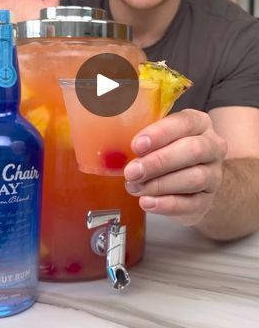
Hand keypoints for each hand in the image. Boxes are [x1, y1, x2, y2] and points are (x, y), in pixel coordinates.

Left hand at [124, 109, 226, 226]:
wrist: (189, 184)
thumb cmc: (167, 152)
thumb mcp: (157, 137)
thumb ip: (142, 136)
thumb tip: (113, 138)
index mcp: (199, 124)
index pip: (185, 122)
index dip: (161, 134)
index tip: (137, 145)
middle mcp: (212, 147)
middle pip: (193, 150)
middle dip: (159, 162)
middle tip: (132, 171)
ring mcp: (213, 175)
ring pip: (194, 178)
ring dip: (160, 184)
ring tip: (135, 187)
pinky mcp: (207, 201)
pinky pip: (191, 204)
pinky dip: (167, 204)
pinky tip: (147, 202)